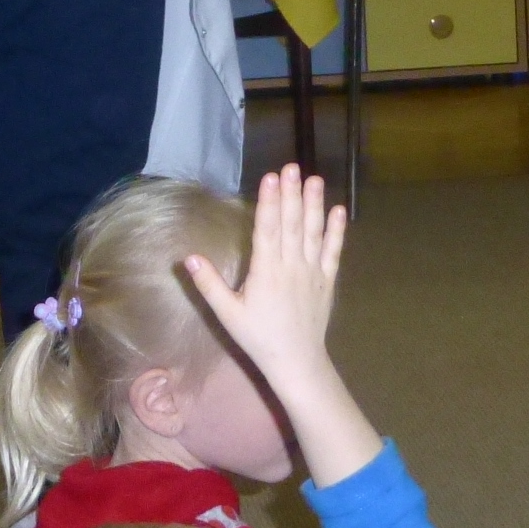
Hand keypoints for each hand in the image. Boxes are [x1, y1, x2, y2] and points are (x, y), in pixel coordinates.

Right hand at [185, 165, 343, 392]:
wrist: (296, 361)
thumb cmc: (258, 337)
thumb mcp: (228, 314)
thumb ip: (209, 285)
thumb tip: (189, 257)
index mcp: (267, 272)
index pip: (268, 230)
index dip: (269, 202)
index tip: (270, 177)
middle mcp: (292, 266)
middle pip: (292, 224)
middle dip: (291, 194)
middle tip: (291, 166)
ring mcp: (313, 272)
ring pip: (313, 233)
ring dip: (314, 205)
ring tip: (314, 179)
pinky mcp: (328, 280)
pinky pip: (333, 252)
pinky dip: (336, 231)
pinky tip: (339, 211)